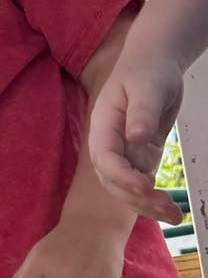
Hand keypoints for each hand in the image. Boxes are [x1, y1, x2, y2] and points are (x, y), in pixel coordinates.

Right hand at [88, 48, 183, 224]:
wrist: (155, 61)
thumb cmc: (149, 67)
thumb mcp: (148, 85)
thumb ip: (141, 112)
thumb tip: (136, 138)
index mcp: (103, 124)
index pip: (105, 158)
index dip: (121, 176)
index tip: (144, 186)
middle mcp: (109, 143)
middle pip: (113, 180)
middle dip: (136, 198)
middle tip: (164, 207)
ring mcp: (124, 152)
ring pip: (127, 188)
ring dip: (147, 206)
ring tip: (174, 217)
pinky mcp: (140, 156)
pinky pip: (143, 184)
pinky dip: (155, 199)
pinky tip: (171, 211)